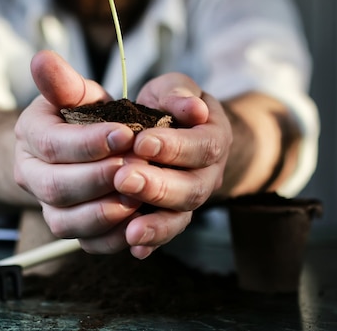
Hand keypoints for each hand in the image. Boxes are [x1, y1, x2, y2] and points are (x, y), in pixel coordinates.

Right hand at [14, 50, 138, 253]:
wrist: (82, 148)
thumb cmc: (85, 117)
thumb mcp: (76, 94)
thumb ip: (63, 81)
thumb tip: (42, 58)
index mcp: (29, 137)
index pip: (52, 144)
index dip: (88, 142)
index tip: (125, 134)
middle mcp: (31, 175)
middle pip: (55, 188)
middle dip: (98, 179)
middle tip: (136, 168)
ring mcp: (48, 206)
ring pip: (66, 222)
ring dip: (105, 213)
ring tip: (138, 196)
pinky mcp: (69, 229)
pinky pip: (85, 243)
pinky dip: (112, 238)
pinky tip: (137, 223)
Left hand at [113, 73, 232, 258]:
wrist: (177, 131)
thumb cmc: (171, 106)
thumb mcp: (174, 89)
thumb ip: (179, 94)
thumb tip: (194, 108)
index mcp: (212, 139)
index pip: (201, 147)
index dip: (173, 147)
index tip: (141, 142)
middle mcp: (207, 174)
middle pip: (192, 189)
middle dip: (157, 186)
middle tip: (124, 178)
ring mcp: (190, 199)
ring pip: (181, 216)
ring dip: (156, 223)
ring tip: (130, 227)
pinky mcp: (172, 216)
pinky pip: (166, 234)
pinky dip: (152, 242)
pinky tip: (134, 247)